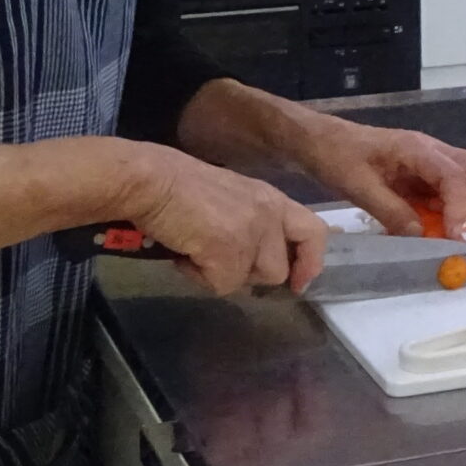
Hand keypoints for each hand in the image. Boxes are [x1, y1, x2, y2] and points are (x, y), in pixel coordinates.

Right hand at [121, 143, 329, 296]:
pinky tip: (183, 255)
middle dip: (248, 274)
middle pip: (278, 269)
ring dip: (222, 275)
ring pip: (250, 280)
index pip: (313, 232)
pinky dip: (199, 276)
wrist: (152, 180)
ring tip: (196, 253)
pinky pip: (221, 284)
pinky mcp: (230, 250)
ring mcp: (252, 232)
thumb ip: (250, 222)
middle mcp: (270, 213)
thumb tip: (250, 257)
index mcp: (271, 198)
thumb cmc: (177, 186)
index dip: (309, 262)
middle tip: (219, 262)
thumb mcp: (229, 198)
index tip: (298, 284)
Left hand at [291, 116, 465, 240]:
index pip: (454, 174)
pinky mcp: (421, 174)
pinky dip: (447, 211)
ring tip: (447, 232)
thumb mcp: (358, 187)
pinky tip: (431, 228)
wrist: (318, 142)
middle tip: (460, 230)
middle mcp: (431, 151)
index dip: (460, 206)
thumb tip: (421, 236)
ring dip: (465, 207)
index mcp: (416, 148)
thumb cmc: (335, 157)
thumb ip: (391, 211)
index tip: (453, 234)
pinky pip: (446, 191)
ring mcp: (428, 162)